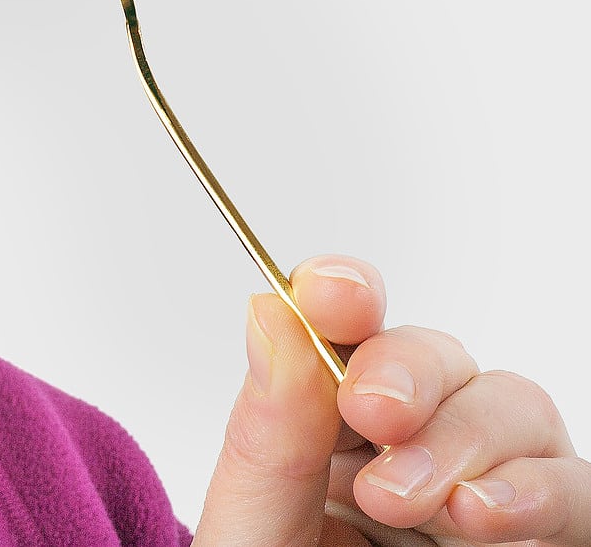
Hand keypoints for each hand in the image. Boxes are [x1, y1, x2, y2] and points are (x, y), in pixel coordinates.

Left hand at [193, 255, 590, 545]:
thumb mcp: (254, 533)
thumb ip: (268, 433)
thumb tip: (272, 311)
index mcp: (327, 424)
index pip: (347, 327)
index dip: (344, 291)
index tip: (331, 291)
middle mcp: (413, 445)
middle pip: (441, 357)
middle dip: (409, 370)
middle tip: (368, 413)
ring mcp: (485, 495)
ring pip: (517, 409)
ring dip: (472, 436)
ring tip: (423, 498)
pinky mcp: (541, 545)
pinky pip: (575, 491)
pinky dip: (540, 493)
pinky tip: (486, 519)